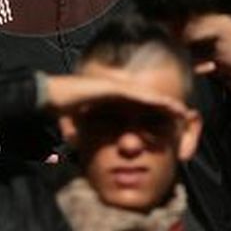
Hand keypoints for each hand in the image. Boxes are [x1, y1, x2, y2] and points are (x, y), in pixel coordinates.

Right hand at [43, 74, 188, 118]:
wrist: (47, 95)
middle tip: (182, 115)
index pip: (136, 106)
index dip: (152, 113)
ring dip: (165, 103)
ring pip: (146, 96)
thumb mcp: (72, 124)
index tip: (166, 123)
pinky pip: (138, 95)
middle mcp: (115, 90)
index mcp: (109, 98)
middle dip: (165, 106)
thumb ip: (76, 132)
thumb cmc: (58, 107)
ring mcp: (115, 86)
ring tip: (182, 111)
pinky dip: (154, 100)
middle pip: (146, 99)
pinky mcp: (113, 87)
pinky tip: (167, 105)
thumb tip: (75, 143)